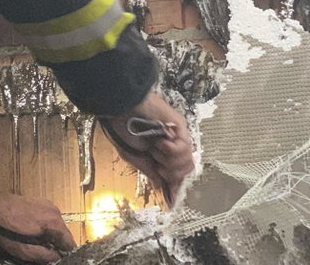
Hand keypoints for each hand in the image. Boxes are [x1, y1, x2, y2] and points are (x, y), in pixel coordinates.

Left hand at [0, 189, 75, 262]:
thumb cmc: (7, 229)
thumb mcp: (25, 250)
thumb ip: (45, 256)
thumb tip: (57, 257)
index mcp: (54, 223)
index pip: (70, 243)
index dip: (65, 253)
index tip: (57, 258)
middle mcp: (54, 211)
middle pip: (64, 234)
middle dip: (57, 244)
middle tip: (46, 252)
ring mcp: (47, 205)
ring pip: (57, 226)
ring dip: (51, 236)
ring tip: (38, 242)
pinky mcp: (40, 202)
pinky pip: (49, 218)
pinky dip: (46, 227)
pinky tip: (34, 231)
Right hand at [103, 90, 194, 204]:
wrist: (122, 108)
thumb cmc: (122, 128)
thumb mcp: (132, 156)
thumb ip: (149, 171)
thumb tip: (162, 186)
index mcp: (159, 154)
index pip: (174, 175)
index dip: (175, 187)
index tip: (172, 201)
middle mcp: (171, 147)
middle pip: (185, 172)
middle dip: (171, 173)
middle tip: (158, 164)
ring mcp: (177, 137)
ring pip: (187, 163)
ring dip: (169, 160)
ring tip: (156, 148)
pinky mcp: (180, 128)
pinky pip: (185, 148)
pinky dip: (171, 149)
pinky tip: (161, 142)